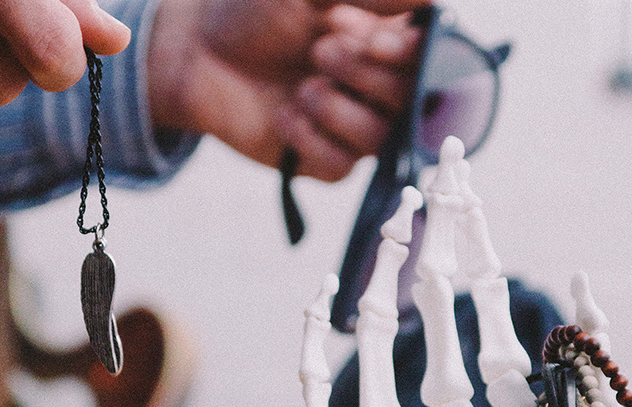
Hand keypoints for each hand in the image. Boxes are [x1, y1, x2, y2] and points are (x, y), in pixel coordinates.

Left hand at [148, 0, 427, 180]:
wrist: (201, 55)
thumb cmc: (257, 13)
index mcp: (387, 42)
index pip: (429, 57)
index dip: (405, 53)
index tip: (361, 32)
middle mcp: (379, 88)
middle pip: (408, 99)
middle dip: (363, 74)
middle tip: (318, 49)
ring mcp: (354, 129)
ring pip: (378, 139)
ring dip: (336, 110)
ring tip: (302, 87)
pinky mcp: (325, 163)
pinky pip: (340, 166)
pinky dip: (310, 139)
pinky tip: (284, 117)